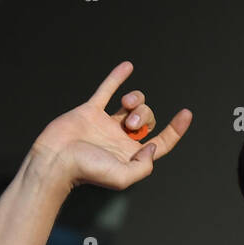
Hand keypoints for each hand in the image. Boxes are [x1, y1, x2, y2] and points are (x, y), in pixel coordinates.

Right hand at [31, 61, 191, 191]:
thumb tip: (152, 146)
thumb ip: (144, 166)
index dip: (175, 130)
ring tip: (126, 105)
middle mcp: (122, 139)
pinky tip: (129, 66)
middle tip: (130, 124)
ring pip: (132, 104)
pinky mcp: (91, 111)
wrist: (56, 159)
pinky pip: (107, 90)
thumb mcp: (124, 177)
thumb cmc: (88, 171)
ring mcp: (106, 124)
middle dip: (145, 115)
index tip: (186, 114)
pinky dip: (117, 78)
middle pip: (148, 120)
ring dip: (135, 100)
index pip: (161, 142)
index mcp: (132, 155)